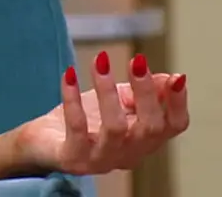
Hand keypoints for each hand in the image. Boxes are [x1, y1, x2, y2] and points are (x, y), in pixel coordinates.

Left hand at [14, 51, 189, 175]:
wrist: (42, 144)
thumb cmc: (85, 121)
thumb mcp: (117, 102)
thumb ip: (142, 92)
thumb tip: (170, 77)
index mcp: (145, 140)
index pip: (173, 126)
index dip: (179, 103)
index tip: (177, 76)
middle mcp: (129, 154)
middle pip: (150, 128)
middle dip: (146, 93)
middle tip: (137, 61)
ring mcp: (101, 159)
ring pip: (115, 128)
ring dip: (108, 92)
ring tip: (100, 62)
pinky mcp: (73, 158)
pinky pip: (77, 127)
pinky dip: (73, 99)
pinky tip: (69, 74)